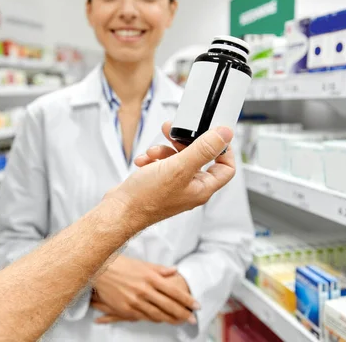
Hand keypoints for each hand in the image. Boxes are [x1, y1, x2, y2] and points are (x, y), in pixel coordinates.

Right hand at [91, 256, 197, 324]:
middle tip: (192, 319)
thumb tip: (175, 270)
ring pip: (157, 314)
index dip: (187, 300)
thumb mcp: (144, 264)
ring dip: (170, 319)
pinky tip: (161, 321)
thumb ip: (160, 269)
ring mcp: (134, 301)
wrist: (101, 269)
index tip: (197, 306)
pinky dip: (154, 320)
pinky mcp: (125, 309)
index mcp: (151, 277)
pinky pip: (143, 317)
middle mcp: (144, 290)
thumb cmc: (124, 264)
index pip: (174, 291)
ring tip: (180, 322)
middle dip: (183, 313)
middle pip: (168, 305)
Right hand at [103, 122, 234, 230]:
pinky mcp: (158, 184)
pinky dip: (153, 159)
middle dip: (185, 143)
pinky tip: (144, 161)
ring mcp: (174, 187)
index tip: (212, 135)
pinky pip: (161, 164)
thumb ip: (203, 149)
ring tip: (153, 152)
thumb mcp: (178, 168)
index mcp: (202, 188)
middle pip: (199, 158)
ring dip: (165, 150)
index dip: (223, 150)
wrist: (119, 211)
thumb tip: (225, 134)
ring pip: (178, 159)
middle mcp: (190, 188)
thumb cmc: (147, 198)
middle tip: (174, 133)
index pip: (225, 168)